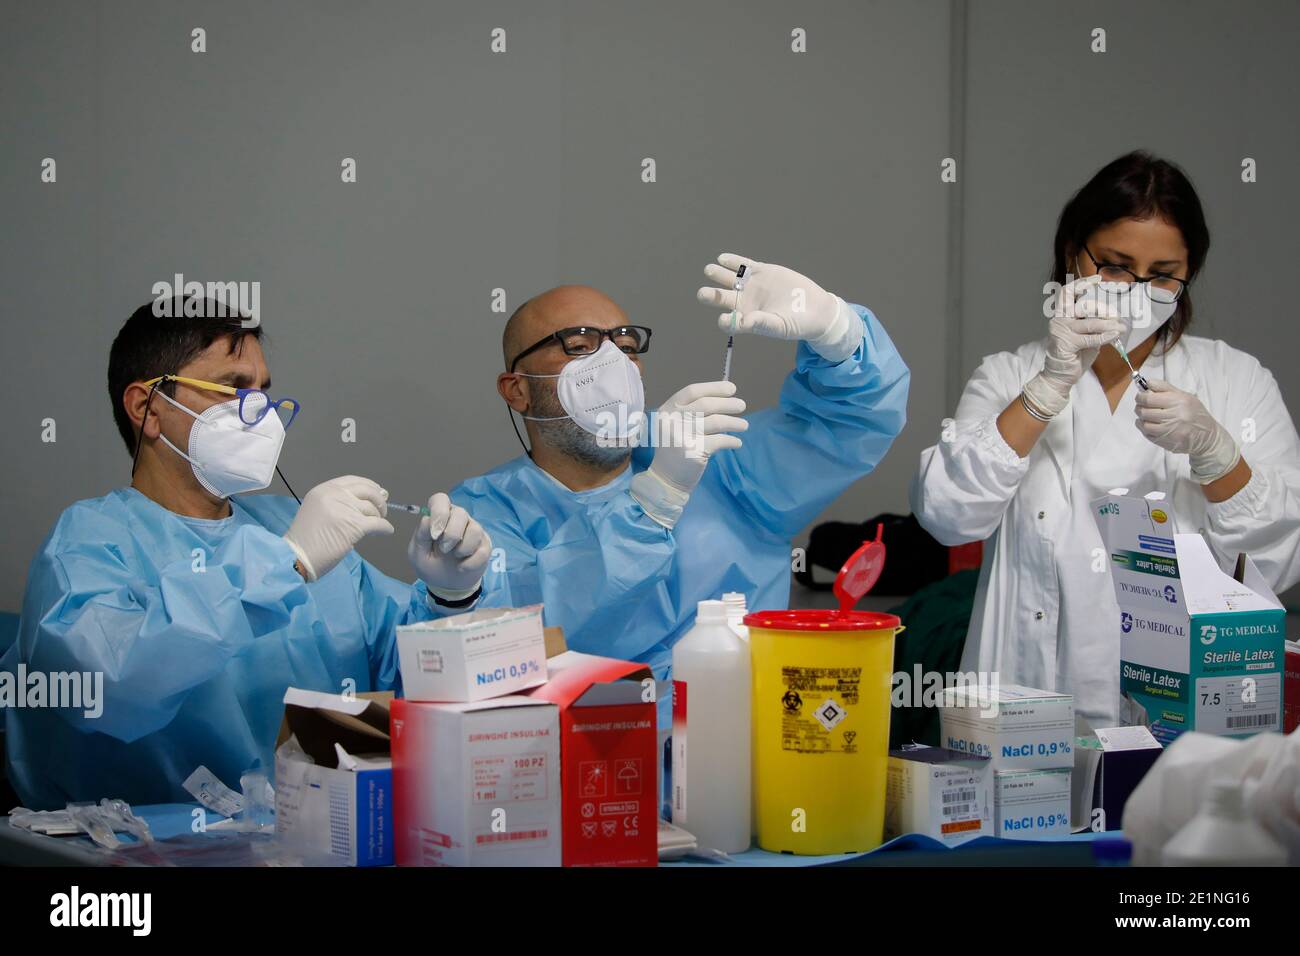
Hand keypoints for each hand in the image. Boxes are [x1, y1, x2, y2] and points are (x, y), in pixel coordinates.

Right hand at [284, 476, 393, 581]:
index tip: (377, 491)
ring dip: (379, 516)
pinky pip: (377, 523)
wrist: (297, 556)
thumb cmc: (306, 539)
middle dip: (378, 500)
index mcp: (324, 489)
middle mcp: (334, 494)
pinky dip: (385, 527)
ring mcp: (344, 509)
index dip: (369, 485)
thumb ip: (339, 503)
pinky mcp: (354, 525)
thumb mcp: (318, 510)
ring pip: (372, 508)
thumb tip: (368, 501)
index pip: (353, 480)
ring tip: (377, 525)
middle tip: (382, 510)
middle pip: (367, 490)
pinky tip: (386, 531)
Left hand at [407, 492, 491, 599]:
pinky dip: (471, 562)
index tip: (435, 533)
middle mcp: (457, 518)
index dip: (439, 512)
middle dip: (451, 534)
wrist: (448, 585)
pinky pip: (483, 549)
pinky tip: (463, 567)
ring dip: (462, 548)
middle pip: (460, 513)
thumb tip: (426, 519)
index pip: (440, 499)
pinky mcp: (485, 545)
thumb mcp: (418, 554)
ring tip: (455, 557)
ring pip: (475, 529)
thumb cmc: (431, 566)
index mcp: (438, 516)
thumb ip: (420, 537)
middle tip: (444, 550)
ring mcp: (473, 530)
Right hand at [629, 381, 747, 527]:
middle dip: (728, 403)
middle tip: (742, 405)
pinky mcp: (694, 451)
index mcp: (668, 410)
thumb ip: (690, 412)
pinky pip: (720, 440)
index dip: (714, 388)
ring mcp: (682, 435)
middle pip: (706, 405)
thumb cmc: (674, 449)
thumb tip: (724, 398)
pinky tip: (737, 442)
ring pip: (716, 422)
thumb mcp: (675, 425)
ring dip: (734, 423)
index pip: (692, 391)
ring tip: (744, 425)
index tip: (731, 389)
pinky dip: (731, 441)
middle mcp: (673, 420)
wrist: (665, 478)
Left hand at [696, 253, 861, 361]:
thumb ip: (760, 323)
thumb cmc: (796, 324)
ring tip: (709, 270)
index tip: (723, 318)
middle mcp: (745, 302)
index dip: (724, 321)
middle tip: (702, 294)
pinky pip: (744, 265)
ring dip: (718, 274)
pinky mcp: (762, 272)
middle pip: (722, 298)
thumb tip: (743, 322)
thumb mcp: (779, 326)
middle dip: (711, 295)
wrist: (815, 308)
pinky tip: (722, 258)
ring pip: (730, 279)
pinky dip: (734, 261)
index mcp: (747, 319)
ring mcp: (752, 286)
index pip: (729, 321)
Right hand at [1022, 274, 1125, 417]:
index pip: (1067, 292)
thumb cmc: (1073, 356)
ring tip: (1120, 327)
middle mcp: (1058, 320)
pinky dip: (1105, 336)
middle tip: (1116, 316)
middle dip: (1103, 309)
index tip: (1097, 279)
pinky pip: (1090, 338)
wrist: (1059, 377)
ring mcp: (1060, 332)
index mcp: (1061, 315)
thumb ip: (1094, 324)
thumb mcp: (1085, 335)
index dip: (1082, 283)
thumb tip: (1115, 318)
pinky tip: (1115, 335)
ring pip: (1089, 321)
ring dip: (1108, 323)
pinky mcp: (1066, 344)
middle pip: (1083, 304)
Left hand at [1135, 379, 1239, 482]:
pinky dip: (1144, 428)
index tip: (1140, 396)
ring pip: (1144, 424)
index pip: (1149, 399)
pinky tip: (1149, 424)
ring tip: (1145, 415)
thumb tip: (1147, 383)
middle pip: (1145, 411)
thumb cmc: (1196, 414)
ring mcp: (1170, 432)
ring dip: (1141, 419)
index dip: (1140, 397)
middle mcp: (1175, 417)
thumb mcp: (1185, 396)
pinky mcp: (1166, 442)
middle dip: (1139, 407)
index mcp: (1179, 402)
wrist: (1207, 437)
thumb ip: (1165, 388)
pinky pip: (1147, 434)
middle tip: (1141, 406)